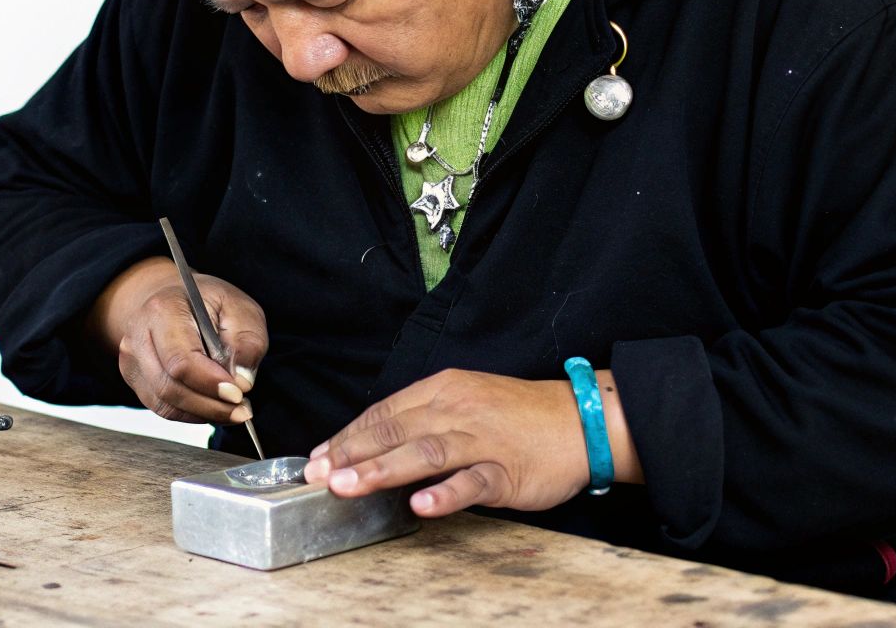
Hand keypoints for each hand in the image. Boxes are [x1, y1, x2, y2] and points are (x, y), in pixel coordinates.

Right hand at [88, 257, 265, 424]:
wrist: (176, 299)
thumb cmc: (209, 303)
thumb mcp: (241, 310)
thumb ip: (248, 343)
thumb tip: (242, 381)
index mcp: (163, 310)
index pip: (181, 361)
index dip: (210, 384)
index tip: (238, 394)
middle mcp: (138, 335)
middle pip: (169, 387)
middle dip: (210, 405)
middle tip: (241, 410)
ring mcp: (132, 359)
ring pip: (165, 403)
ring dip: (203, 412)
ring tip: (232, 409)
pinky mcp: (135, 379)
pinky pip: (162, 407)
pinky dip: (191, 413)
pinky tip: (212, 405)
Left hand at [303, 368, 640, 516]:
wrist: (579, 420)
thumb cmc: (515, 414)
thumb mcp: (463, 401)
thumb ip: (420, 419)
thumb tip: (371, 443)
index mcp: (442, 390)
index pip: (383, 414)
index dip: (347, 437)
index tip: (316, 459)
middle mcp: (457, 410)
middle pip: (394, 431)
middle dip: (350, 454)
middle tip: (316, 476)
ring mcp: (482, 441)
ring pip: (424, 454)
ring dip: (381, 470)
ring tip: (347, 487)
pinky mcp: (507, 471)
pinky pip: (472, 482)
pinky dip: (445, 494)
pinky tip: (420, 506)